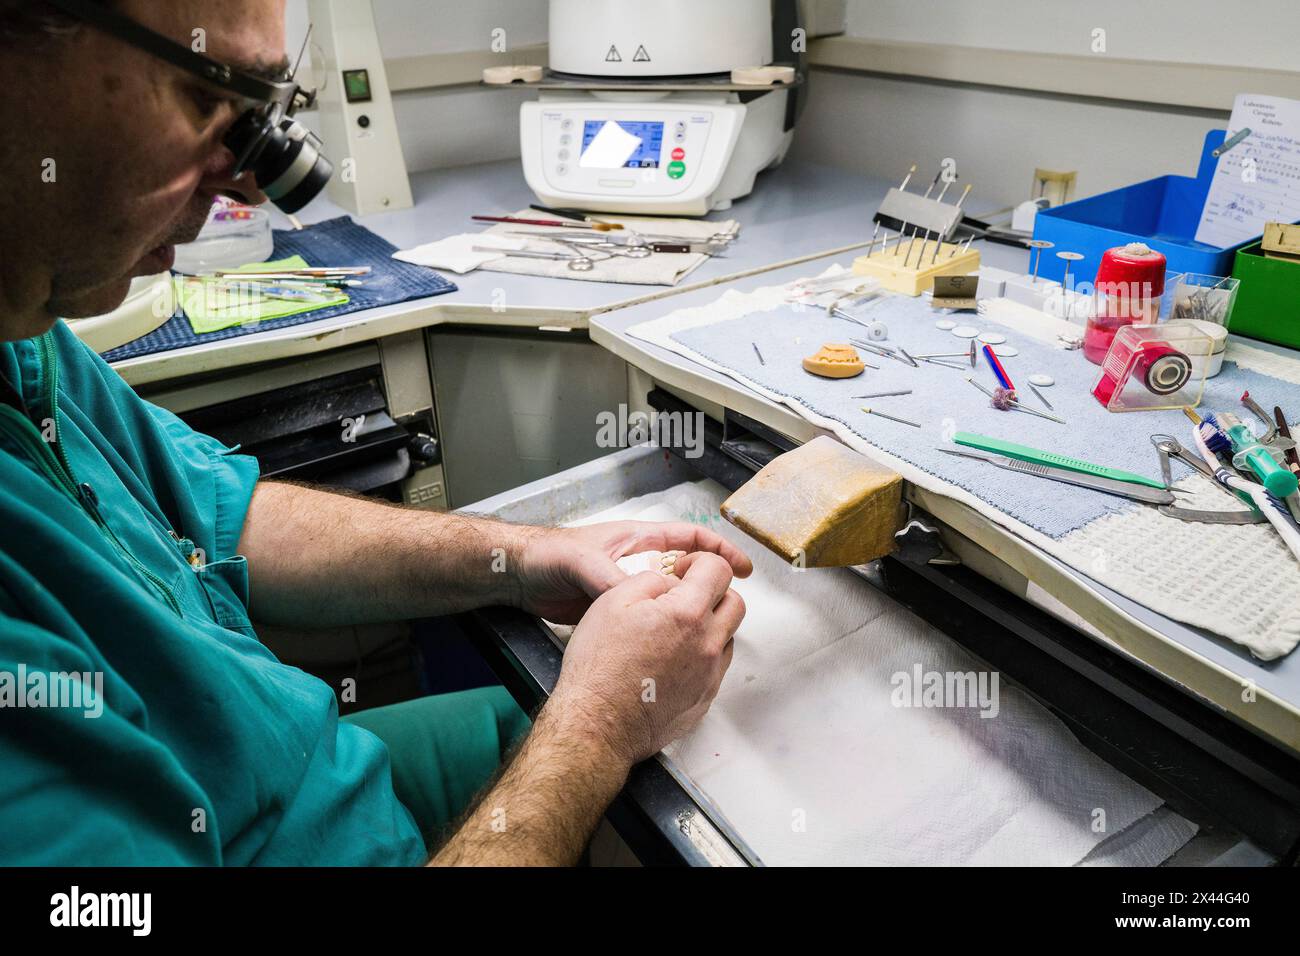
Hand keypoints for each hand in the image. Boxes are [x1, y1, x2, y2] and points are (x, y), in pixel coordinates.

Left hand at [514, 520, 751, 623]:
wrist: (520, 575)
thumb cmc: (550, 554)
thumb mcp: (585, 563)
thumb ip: (613, 580)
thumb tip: (641, 600)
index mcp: (639, 540)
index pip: (691, 538)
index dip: (720, 550)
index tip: (742, 569)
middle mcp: (639, 562)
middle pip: (686, 572)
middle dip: (710, 586)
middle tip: (728, 608)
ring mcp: (629, 587)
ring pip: (669, 599)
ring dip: (686, 611)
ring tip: (706, 631)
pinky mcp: (616, 610)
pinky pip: (648, 618)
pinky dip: (662, 629)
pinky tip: (673, 645)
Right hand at [546, 552, 744, 764]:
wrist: (598, 724)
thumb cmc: (599, 667)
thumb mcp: (612, 602)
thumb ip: (650, 581)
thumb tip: (669, 581)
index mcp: (687, 614)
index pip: (719, 569)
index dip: (699, 562)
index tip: (683, 570)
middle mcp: (707, 644)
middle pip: (735, 603)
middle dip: (714, 592)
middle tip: (686, 597)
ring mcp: (710, 675)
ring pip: (728, 637)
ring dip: (710, 627)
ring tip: (674, 633)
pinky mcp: (705, 699)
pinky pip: (716, 668)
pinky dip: (702, 657)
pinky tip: (672, 661)